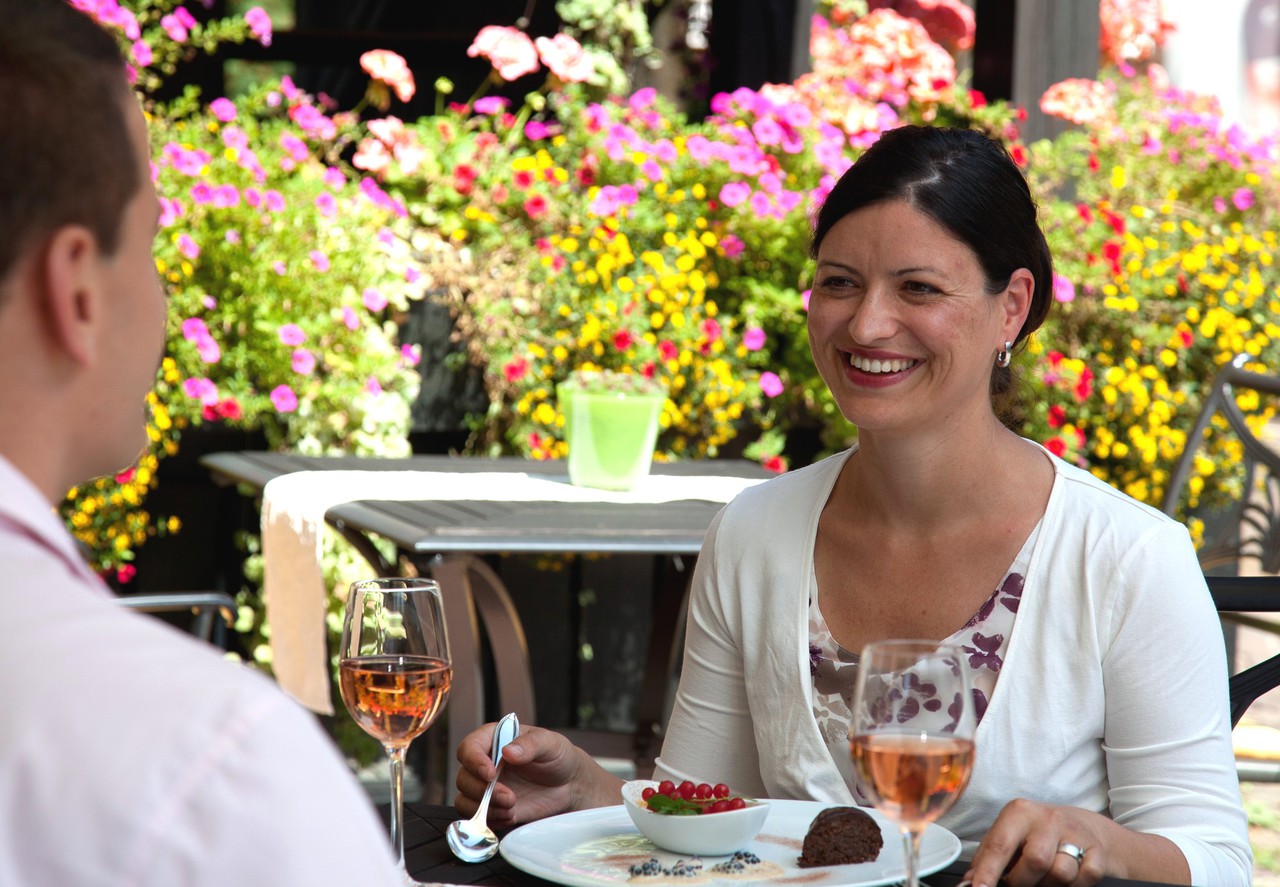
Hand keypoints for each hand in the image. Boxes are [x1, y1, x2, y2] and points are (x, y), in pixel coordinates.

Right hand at [453, 722, 618, 830]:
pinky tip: (512, 816)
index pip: (468, 748)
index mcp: (493, 740)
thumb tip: (507, 752)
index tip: (490, 773)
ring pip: (464, 800)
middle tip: (510, 797)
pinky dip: (491, 820)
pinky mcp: (491, 808)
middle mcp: (484, 763)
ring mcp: (485, 787)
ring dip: (486, 808)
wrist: (569, 785)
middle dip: (483, 791)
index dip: (474, 761)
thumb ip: (530, 745)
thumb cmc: (558, 756)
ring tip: (512, 809)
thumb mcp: (549, 743)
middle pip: (463, 778)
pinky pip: (477, 818)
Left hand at [961, 799, 1111, 886]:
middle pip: (1034, 861)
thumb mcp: (1010, 835)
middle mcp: (1048, 818)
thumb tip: (969, 882)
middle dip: (1023, 880)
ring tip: (1043, 876)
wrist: (1083, 825)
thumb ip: (988, 857)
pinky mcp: (1097, 850)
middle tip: (1021, 880)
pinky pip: (1084, 878)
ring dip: (1048, 884)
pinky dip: (1074, 884)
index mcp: (1019, 812)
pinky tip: (1067, 875)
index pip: (1000, 845)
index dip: (988, 871)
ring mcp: (1075, 832)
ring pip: (1059, 873)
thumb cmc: (1037, 833)